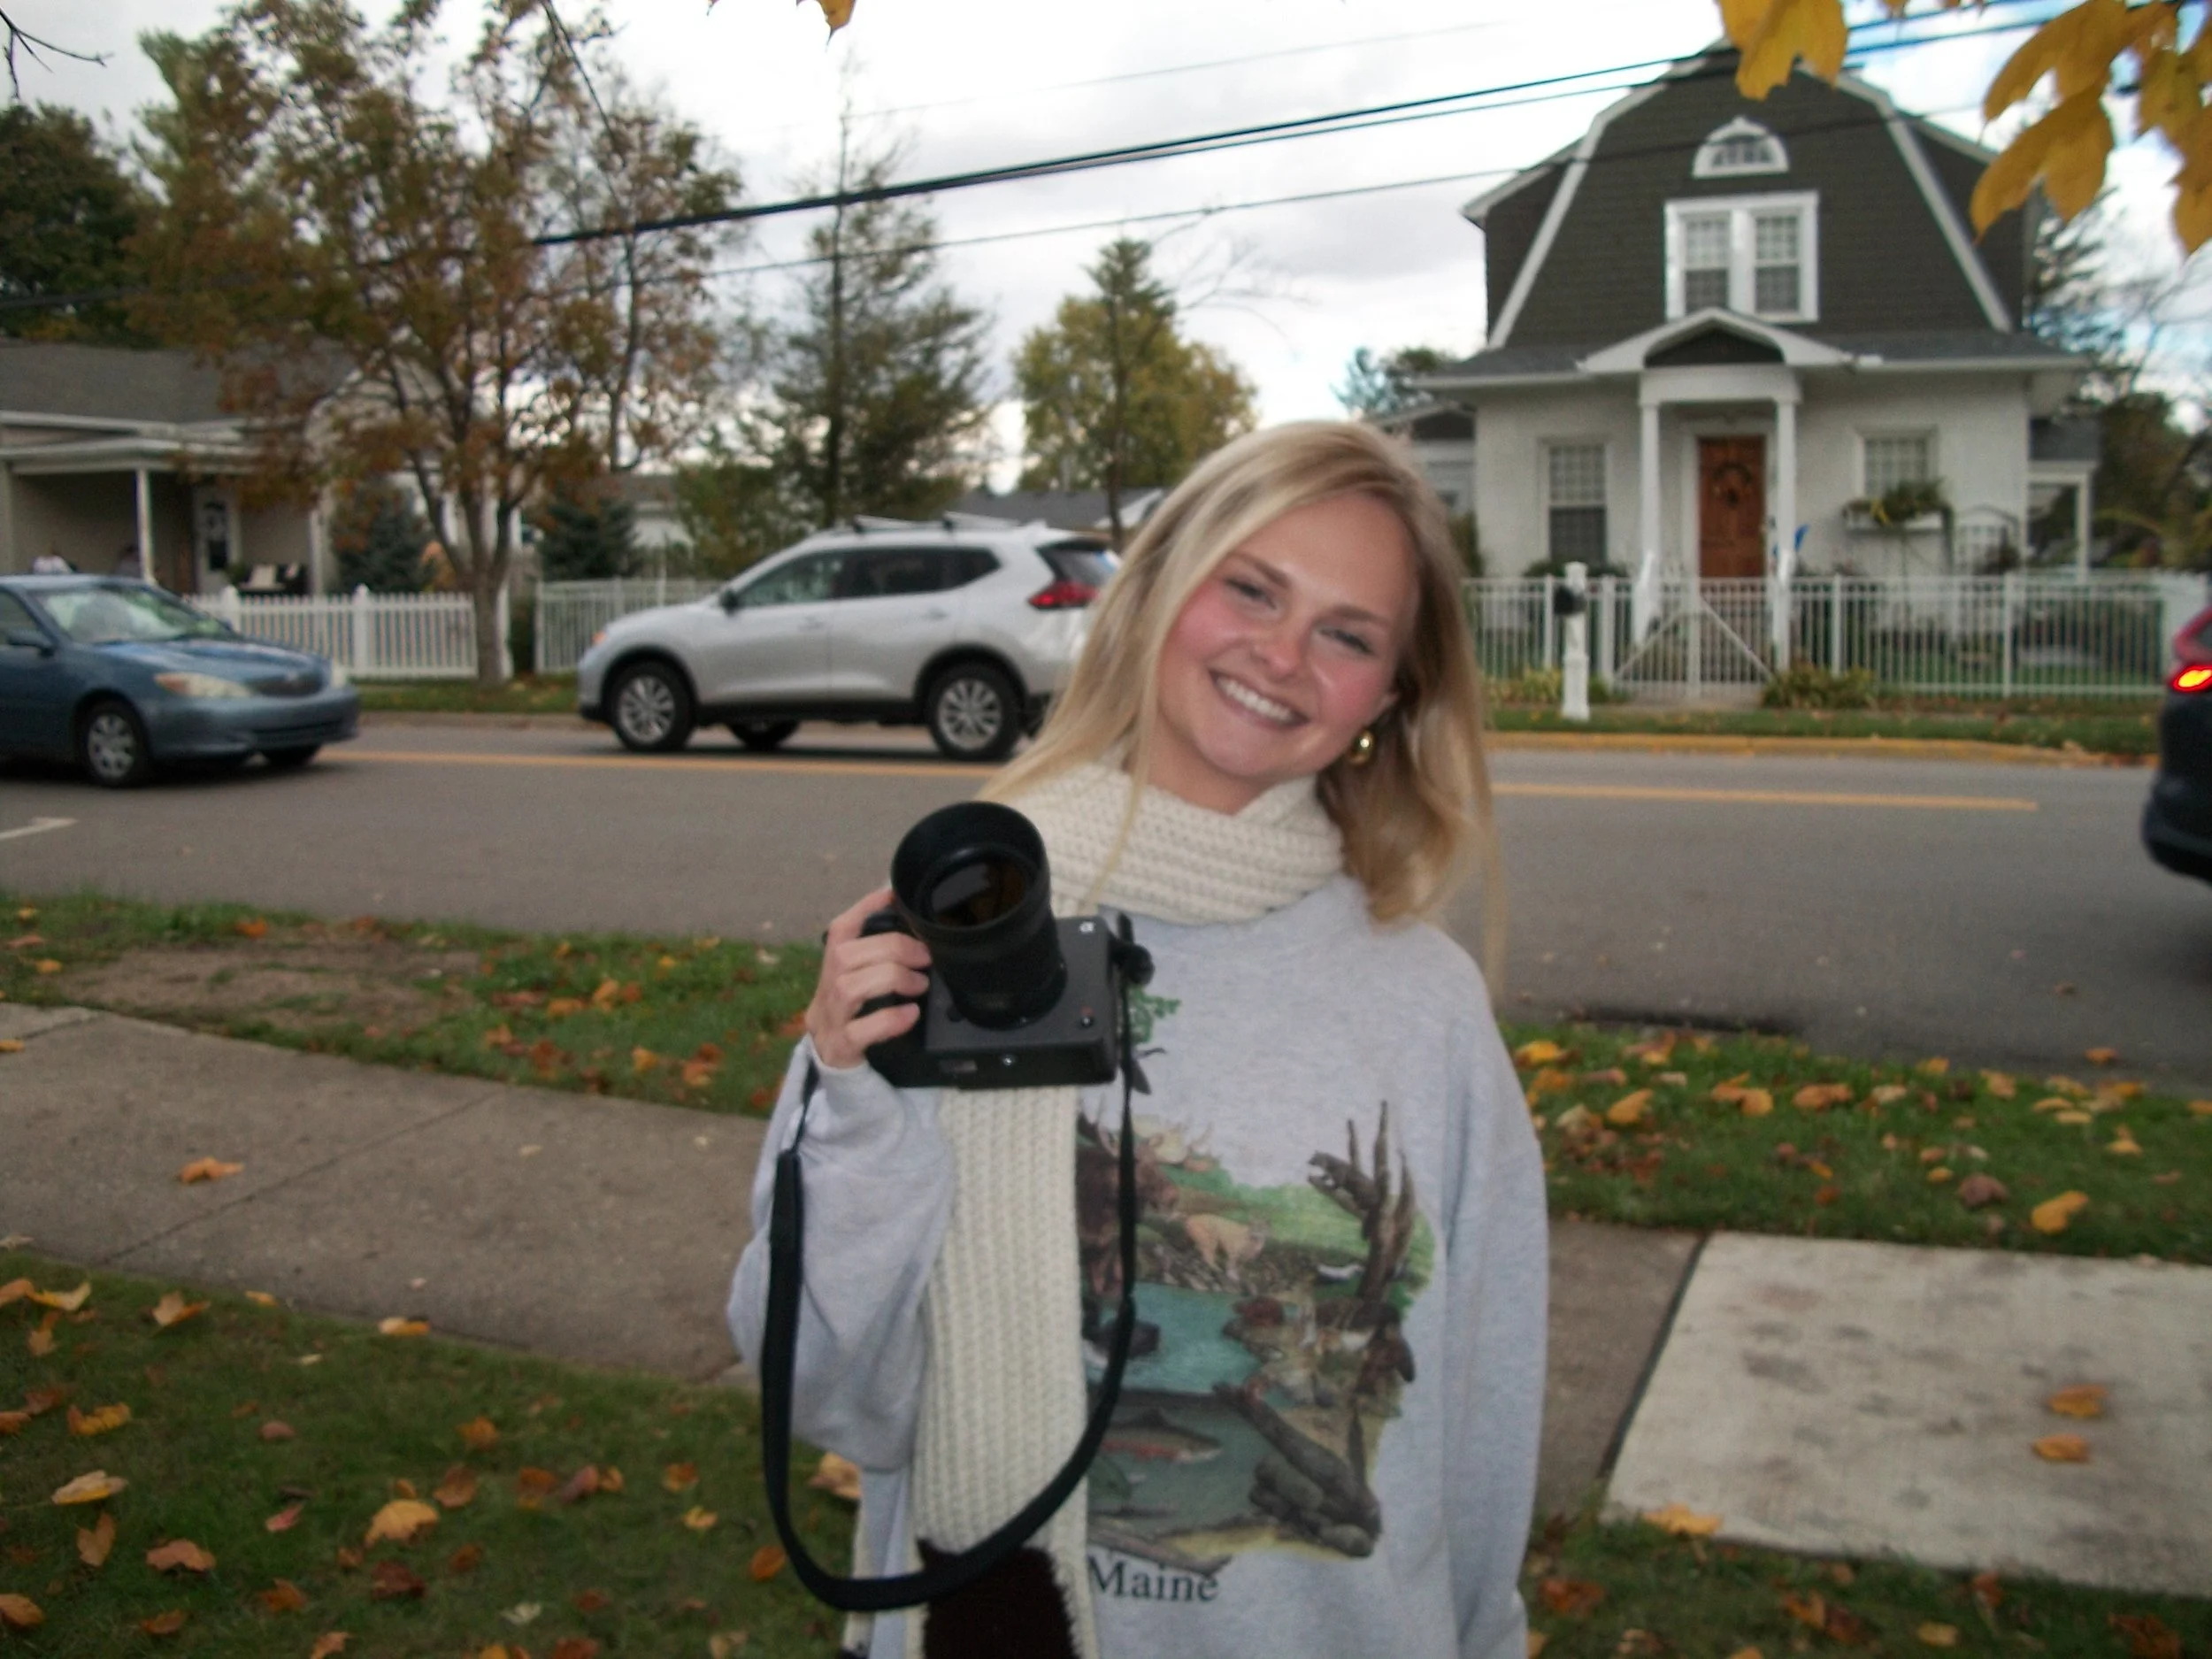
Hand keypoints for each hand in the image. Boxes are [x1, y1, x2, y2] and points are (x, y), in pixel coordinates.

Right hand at [806, 885, 931, 1070]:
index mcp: (830, 972)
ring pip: (848, 988)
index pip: (839, 932)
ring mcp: (827, 1023)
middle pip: (845, 956)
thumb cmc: (860, 1024)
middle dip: (891, 948)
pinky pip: (858, 1032)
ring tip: (919, 985)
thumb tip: (917, 933)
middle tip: (924, 958)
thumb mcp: (865, 989)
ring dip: (891, 978)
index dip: (863, 909)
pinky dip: (888, 1019)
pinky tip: (910, 1015)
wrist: (841, 1076)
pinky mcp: (838, 1050)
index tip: (892, 896)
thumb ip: (881, 963)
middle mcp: (823, 993)